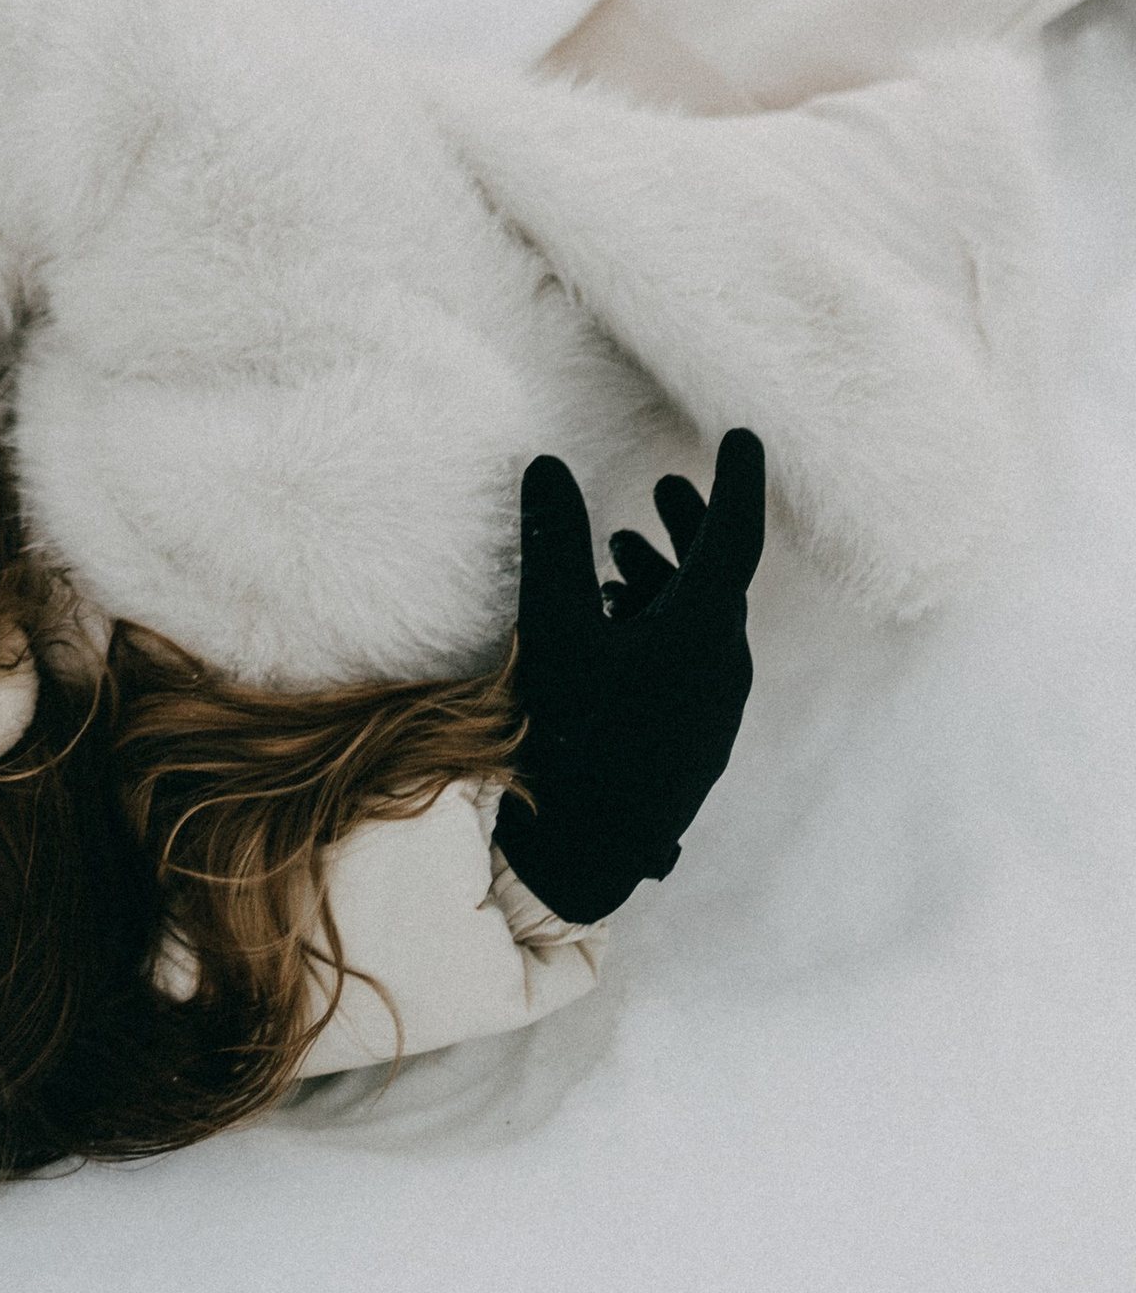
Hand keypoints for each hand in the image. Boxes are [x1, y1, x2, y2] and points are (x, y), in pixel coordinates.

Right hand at [491, 429, 765, 925]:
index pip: (735, 536)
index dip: (736, 481)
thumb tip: (547, 464)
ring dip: (666, 578)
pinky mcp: (691, 739)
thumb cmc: (572, 738)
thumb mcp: (554, 629)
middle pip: (720, 579)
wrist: (586, 856)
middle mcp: (724, 668)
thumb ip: (553, 545)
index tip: (744, 437)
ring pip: (702, 623)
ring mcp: (712, 710)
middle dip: (693, 528)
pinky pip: (690, 661)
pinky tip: (613, 626)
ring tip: (620, 554)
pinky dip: (660, 624)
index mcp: (705, 634)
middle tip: (667, 489)